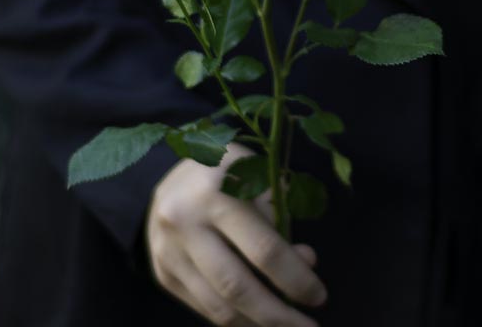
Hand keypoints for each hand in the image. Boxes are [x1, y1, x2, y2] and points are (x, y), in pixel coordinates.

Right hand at [146, 143, 327, 325]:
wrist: (170, 170)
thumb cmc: (230, 172)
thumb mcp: (259, 175)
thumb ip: (282, 217)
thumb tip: (307, 262)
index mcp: (217, 190)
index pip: (263, 248)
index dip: (295, 277)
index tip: (319, 295)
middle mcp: (185, 221)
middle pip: (236, 286)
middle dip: (277, 315)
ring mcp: (168, 249)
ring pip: (217, 306)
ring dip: (257, 325)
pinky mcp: (162, 271)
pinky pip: (203, 307)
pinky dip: (234, 319)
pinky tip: (257, 319)